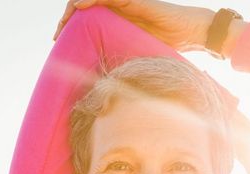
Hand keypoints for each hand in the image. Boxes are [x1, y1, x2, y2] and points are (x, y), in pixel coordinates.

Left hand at [54, 0, 213, 51]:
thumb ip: (123, 62)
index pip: (87, 19)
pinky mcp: (134, 0)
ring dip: (73, 8)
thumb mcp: (138, 57)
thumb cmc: (171, 47)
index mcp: (118, 21)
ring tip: (62, 23)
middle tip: (57, 36)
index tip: (59, 43)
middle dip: (66, 20)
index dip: (70, 28)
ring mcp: (126, 3)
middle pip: (84, 7)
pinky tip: (79, 6)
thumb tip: (108, 89)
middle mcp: (119, 9)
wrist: (192, 33)